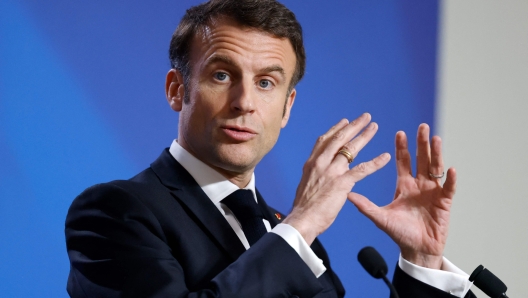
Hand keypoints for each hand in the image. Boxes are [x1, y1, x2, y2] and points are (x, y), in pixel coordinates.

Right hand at [283, 113, 389, 244]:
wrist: (302, 219)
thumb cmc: (304, 207)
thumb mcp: (306, 184)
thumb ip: (314, 174)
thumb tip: (318, 172)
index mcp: (312, 163)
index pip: (324, 140)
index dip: (336, 129)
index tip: (345, 121)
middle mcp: (321, 163)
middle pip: (339, 139)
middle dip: (353, 126)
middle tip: (365, 117)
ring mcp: (331, 172)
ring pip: (351, 149)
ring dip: (365, 136)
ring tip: (375, 127)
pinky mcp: (342, 183)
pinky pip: (362, 169)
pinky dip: (375, 163)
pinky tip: (385, 157)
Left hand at [348, 124, 455, 268]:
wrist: (416, 250)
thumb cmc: (400, 233)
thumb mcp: (380, 217)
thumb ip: (365, 205)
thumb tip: (347, 194)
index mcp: (404, 185)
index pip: (403, 162)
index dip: (402, 148)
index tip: (399, 133)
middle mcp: (419, 185)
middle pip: (421, 159)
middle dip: (421, 143)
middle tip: (422, 127)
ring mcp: (432, 192)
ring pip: (435, 168)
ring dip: (436, 153)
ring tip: (435, 139)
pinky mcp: (444, 202)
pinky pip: (448, 188)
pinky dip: (450, 179)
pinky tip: (450, 169)